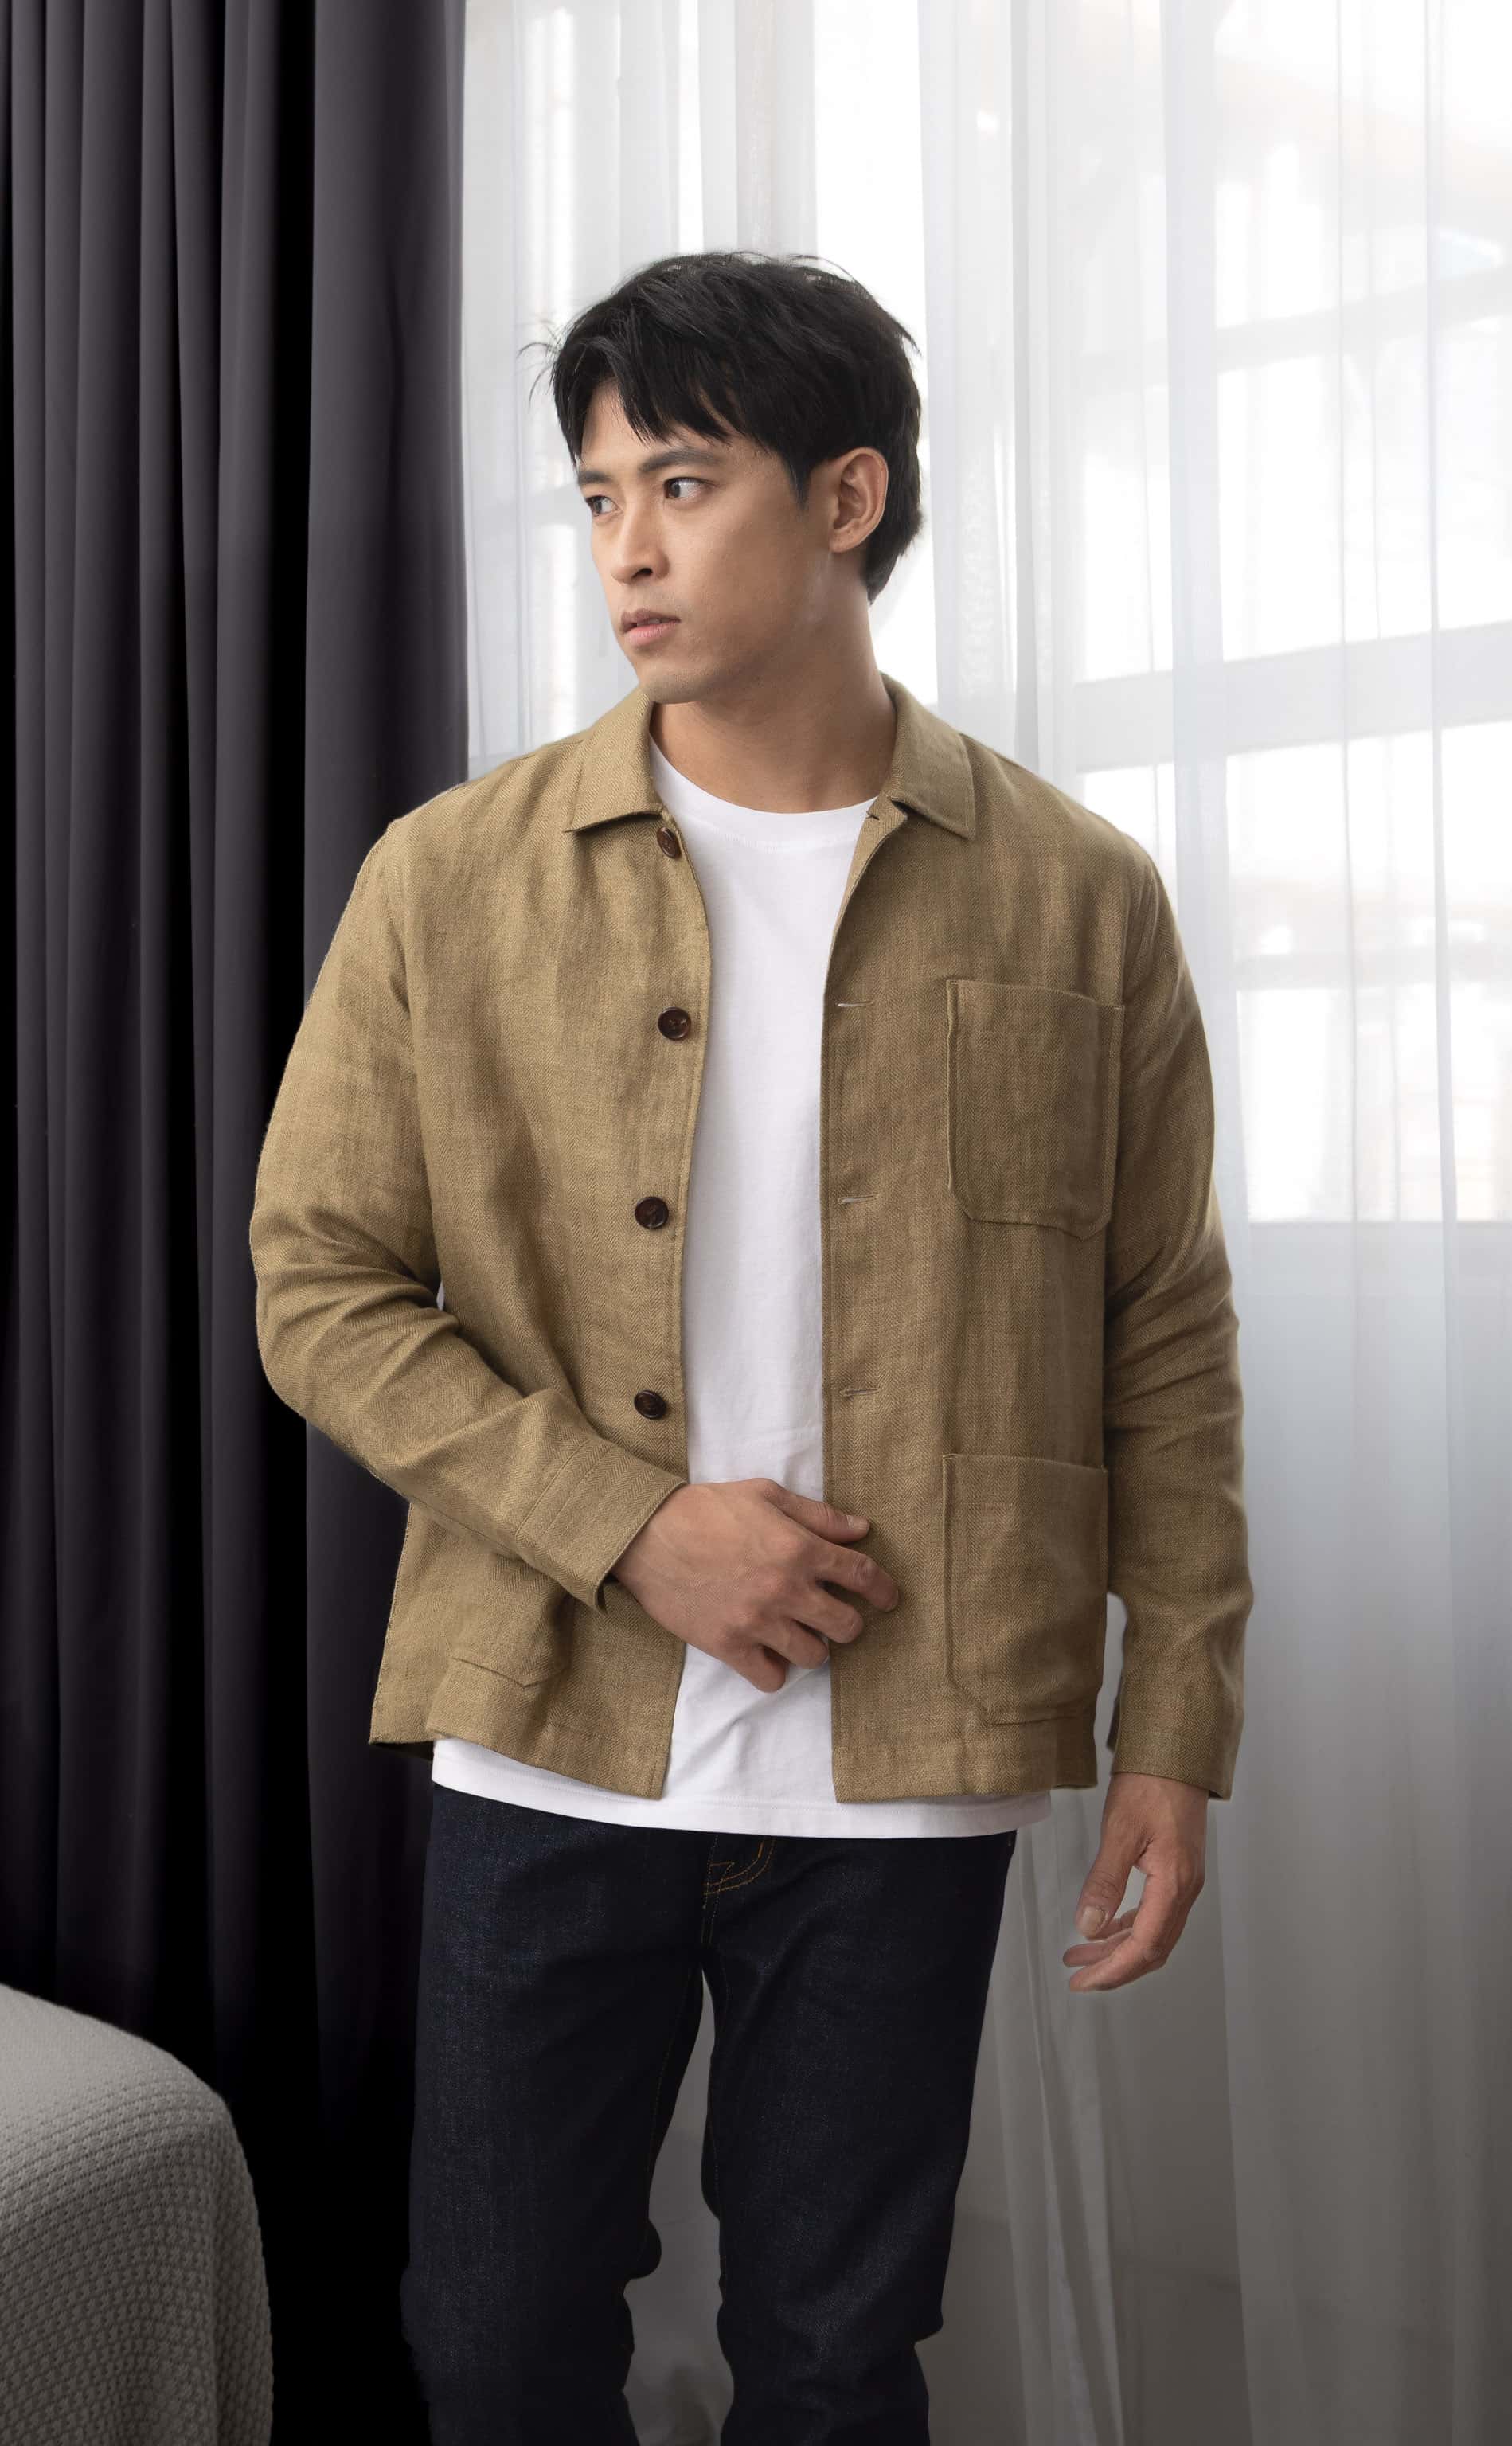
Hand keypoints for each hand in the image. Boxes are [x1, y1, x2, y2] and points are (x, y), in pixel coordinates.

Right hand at [609, 1479, 899, 1691]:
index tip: (888, 1599)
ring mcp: (758, 1622)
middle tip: (836, 1617)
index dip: (884, 1590)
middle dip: (849, 1623)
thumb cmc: (707, 1508)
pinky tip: (767, 1652)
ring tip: (796, 1632)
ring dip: (812, 1646)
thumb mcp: (766, 1495)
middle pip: (847, 1626)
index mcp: (799, 1548)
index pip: (862, 1575)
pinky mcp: (728, 1646)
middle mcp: (786, 1589)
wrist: (646, 1534)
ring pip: (814, 1657)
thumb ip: (817, 1515)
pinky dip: (775, 1669)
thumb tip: (861, 1529)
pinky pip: (771, 1679)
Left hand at [1062, 1771, 1208, 1992]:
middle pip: (1152, 1948)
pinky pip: (1154, 1913)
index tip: (1082, 1981)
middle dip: (1114, 1967)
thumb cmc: (1151, 1783)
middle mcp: (1185, 1889)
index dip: (1112, 1970)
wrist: (1177, 1751)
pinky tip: (1105, 1927)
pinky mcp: (1178, 1870)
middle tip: (1078, 1977)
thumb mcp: (1120, 1831)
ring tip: (1081, 1955)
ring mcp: (1184, 1880)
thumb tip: (1089, 1927)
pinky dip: (1128, 1926)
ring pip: (1153, 1932)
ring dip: (1118, 1948)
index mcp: (1175, 1884)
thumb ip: (1105, 1882)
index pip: (1144, 1946)